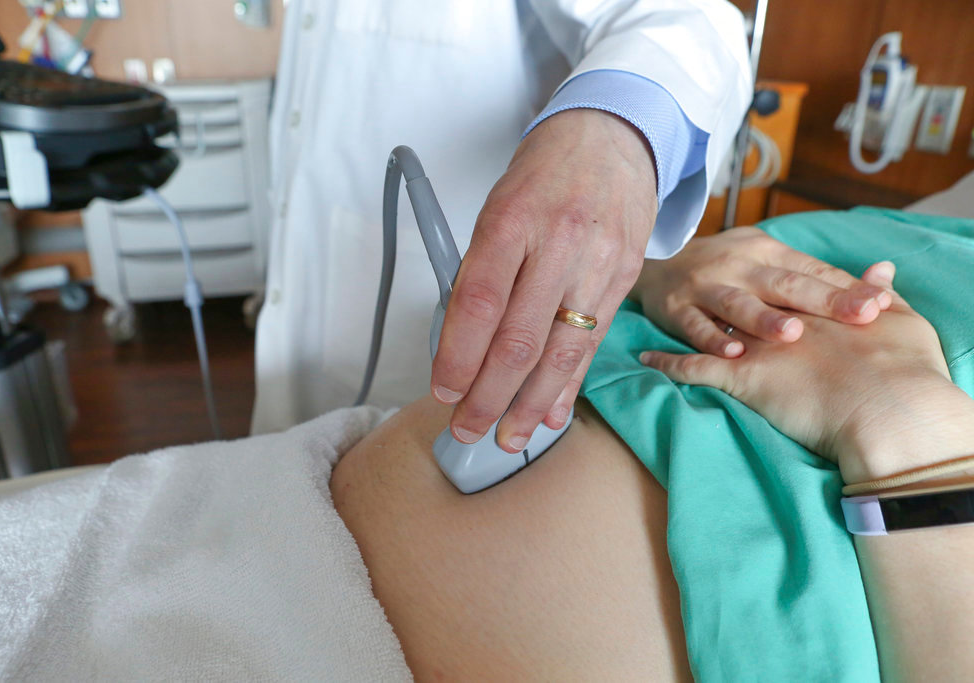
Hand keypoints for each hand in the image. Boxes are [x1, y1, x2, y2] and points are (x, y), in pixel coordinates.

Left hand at [431, 109, 657, 451]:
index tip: (443, 391)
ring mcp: (598, 264)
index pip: (478, 303)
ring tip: (508, 438)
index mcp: (513, 220)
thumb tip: (462, 344)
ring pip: (561, 352)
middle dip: (489, 396)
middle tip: (467, 429)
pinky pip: (593, 344)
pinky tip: (552, 414)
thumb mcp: (498, 207)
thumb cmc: (544, 173)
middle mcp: (559, 244)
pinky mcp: (625, 279)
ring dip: (530, 405)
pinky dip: (569, 385)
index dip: (458, 356)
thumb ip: (482, 271)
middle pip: (519, 340)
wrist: (614, 135)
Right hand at [630, 227, 892, 357]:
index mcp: (765, 252)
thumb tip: (883, 280)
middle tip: (858, 317)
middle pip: (783, 284)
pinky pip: (696, 326)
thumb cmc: (726, 268)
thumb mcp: (766, 259)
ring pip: (738, 303)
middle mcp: (738, 265)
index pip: (811, 270)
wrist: (656, 264)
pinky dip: (713, 340)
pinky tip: (734, 354)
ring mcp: (705, 286)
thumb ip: (816, 274)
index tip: (879, 304)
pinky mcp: (676, 308)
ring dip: (764, 320)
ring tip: (793, 335)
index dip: (844, 287)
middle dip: (822, 301)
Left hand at [640, 262, 973, 483]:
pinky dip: (668, 363)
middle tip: (702, 282)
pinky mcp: (739, 376)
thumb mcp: (898, 325)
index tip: (750, 270)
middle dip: (719, 287)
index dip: (764, 278)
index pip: (784, 283)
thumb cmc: (899, 370)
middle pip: (743, 297)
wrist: (885, 408)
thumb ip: (878, 295)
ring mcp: (755, 346)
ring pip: (710, 327)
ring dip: (685, 320)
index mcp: (811, 304)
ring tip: (662, 313)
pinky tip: (645, 358)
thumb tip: (883, 274)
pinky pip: (692, 369)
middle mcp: (777, 317)